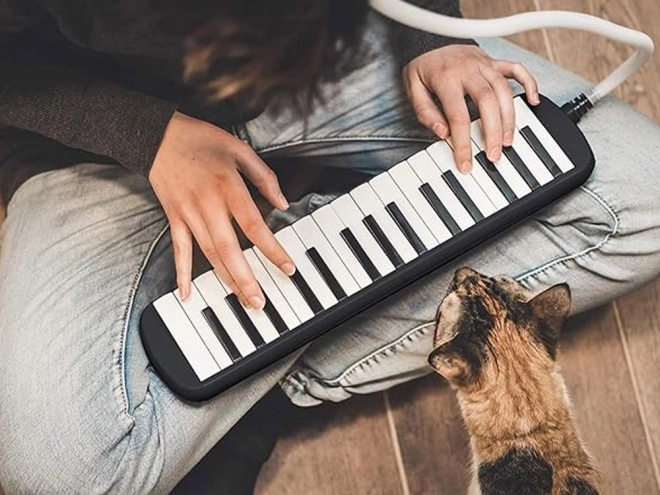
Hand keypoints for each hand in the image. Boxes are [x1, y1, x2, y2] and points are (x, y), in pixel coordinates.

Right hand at [149, 111, 294, 308]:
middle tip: (260, 302)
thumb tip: (282, 202)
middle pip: (229, 249)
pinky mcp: (174, 218)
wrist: (157, 136)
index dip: (272, 249)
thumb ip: (264, 177)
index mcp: (227, 187)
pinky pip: (179, 250)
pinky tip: (187, 293)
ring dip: (226, 280)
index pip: (254, 226)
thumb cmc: (200, 140)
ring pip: (209, 254)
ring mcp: (189, 214)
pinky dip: (182, 273)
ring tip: (242, 300)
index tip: (287, 267)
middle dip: (246, 279)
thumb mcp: (239, 149)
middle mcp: (207, 205)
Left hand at [403, 44, 538, 172]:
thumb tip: (443, 132)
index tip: (466, 164)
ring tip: (507, 140)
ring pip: (504, 89)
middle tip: (493, 155)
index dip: (463, 144)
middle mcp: (468, 69)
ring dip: (509, 117)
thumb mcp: (413, 91)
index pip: (458, 116)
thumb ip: (426, 112)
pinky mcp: (493, 61)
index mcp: (446, 78)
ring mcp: (484, 63)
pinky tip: (534, 101)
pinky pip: (516, 68)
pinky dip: (529, 83)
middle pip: (488, 102)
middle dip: (493, 132)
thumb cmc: (422, 70)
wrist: (428, 42)